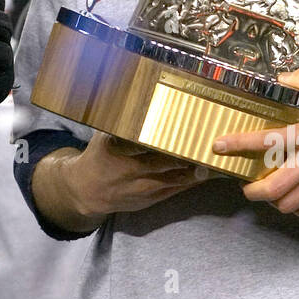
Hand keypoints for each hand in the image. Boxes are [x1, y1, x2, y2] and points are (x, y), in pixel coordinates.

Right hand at [61, 133, 210, 220]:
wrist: (87, 191)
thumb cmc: (99, 157)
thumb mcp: (105, 137)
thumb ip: (123, 124)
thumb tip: (139, 98)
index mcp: (119, 152)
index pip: (148, 143)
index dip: (168, 138)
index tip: (185, 127)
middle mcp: (131, 171)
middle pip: (166, 162)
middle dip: (186, 153)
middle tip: (205, 141)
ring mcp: (142, 188)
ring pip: (174, 179)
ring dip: (194, 170)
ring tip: (210, 157)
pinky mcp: (150, 200)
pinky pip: (174, 191)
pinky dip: (189, 182)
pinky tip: (203, 173)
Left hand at [210, 67, 298, 220]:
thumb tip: (280, 79)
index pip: (266, 140)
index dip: (239, 144)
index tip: (219, 146)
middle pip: (275, 187)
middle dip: (253, 191)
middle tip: (245, 186)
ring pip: (291, 204)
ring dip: (274, 202)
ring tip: (268, 195)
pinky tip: (295, 203)